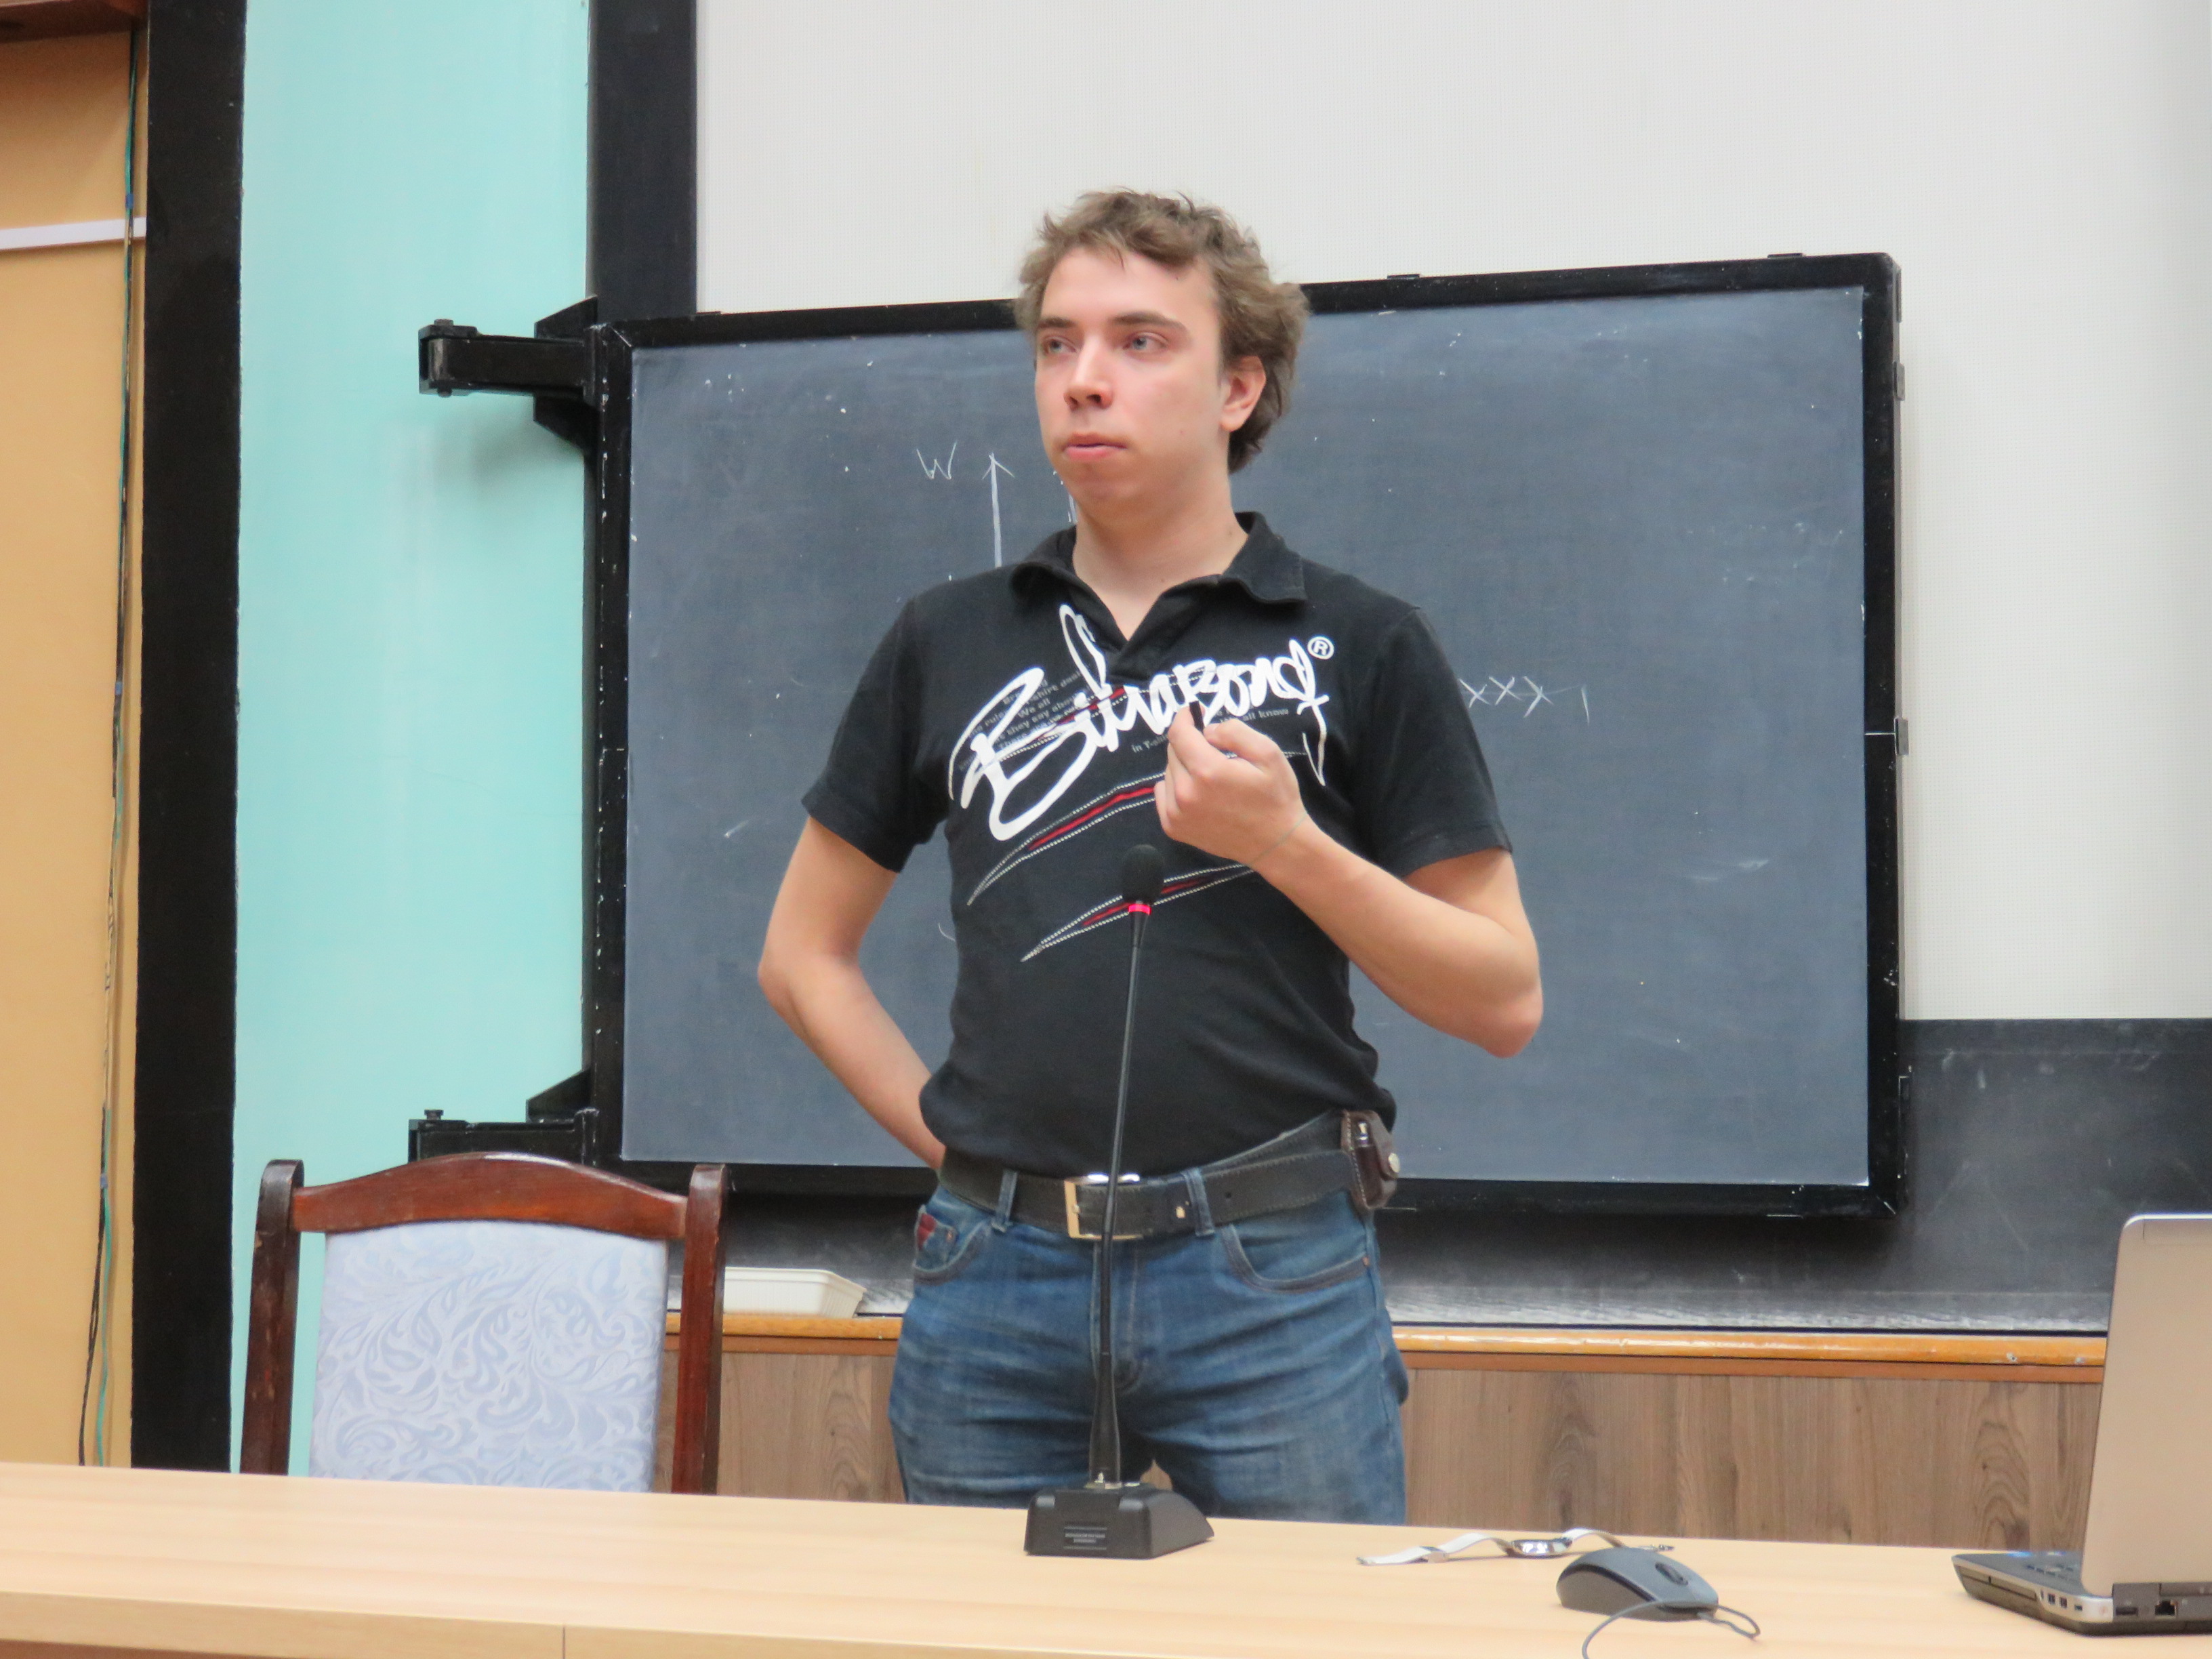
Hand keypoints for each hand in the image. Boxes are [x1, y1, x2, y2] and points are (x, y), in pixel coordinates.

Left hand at [1153, 707, 1306, 866]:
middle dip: (1191, 745)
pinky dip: (1176, 788)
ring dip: (1184, 767)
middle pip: (1174, 752)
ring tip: (1211, 779)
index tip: (1192, 713)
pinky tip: (1199, 795)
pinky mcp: (1173, 828)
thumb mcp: (1268, 753)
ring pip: (1169, 772)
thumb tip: (1207, 730)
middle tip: (1215, 753)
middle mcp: (1185, 793)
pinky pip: (1163, 794)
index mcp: (1208, 771)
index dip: (1184, 718)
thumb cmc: (1275, 797)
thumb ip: (1234, 731)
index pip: (1179, 734)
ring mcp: (1176, 814)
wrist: (1275, 844)